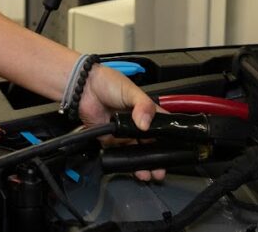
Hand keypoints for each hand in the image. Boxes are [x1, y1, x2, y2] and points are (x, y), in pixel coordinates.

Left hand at [77, 64, 165, 180]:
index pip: (161, 128)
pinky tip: (132, 168)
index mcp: (145, 112)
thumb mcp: (131, 91)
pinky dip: (125, 162)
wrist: (83, 87)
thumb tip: (145, 124)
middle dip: (156, 158)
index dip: (168, 141)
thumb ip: (143, 105)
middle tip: (161, 169)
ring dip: (142, 164)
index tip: (174, 152)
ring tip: (149, 173)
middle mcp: (136, 125)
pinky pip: (118, 154)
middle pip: (150, 145)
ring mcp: (123, 133)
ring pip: (136, 152)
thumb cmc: (108, 83)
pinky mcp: (109, 139)